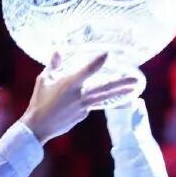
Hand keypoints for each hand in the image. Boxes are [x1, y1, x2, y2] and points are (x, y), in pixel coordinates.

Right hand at [20, 53, 139, 143]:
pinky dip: (96, 99)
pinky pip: (92, 104)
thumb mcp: (44, 79)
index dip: (98, 61)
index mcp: (70, 84)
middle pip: (105, 88)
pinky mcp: (83, 115)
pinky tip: (95, 97)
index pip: (87, 70)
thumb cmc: (39, 100)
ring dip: (120, 93)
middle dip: (122, 84)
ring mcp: (83, 107)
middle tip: (137, 80)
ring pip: (104, 98)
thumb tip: (58, 50)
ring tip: (133, 90)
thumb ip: (54, 65)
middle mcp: (80, 95)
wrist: (38, 126)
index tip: (107, 54)